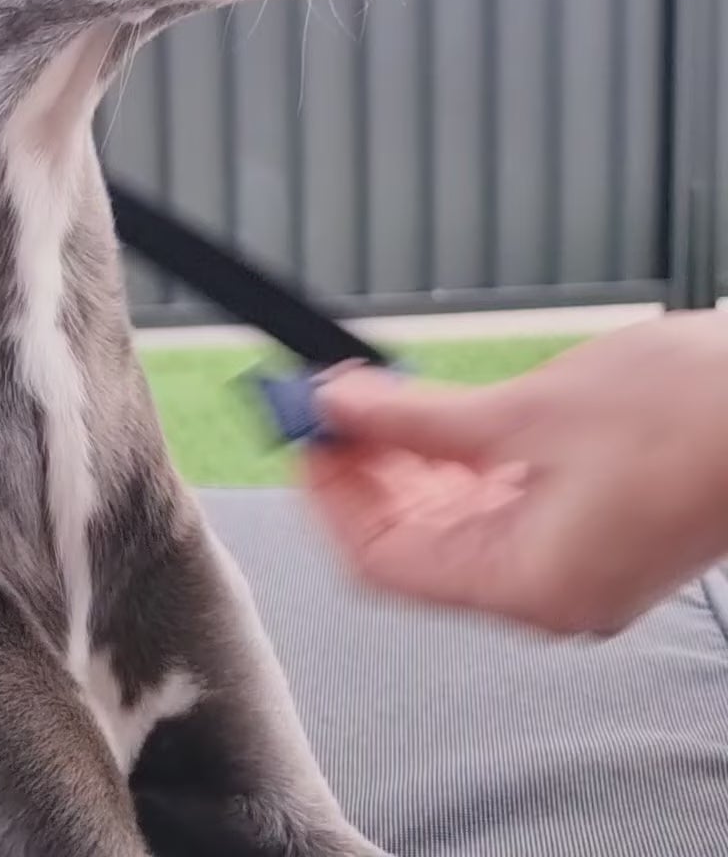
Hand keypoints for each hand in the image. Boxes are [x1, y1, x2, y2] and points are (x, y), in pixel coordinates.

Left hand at [301, 313, 727, 634]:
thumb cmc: (691, 415)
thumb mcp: (527, 411)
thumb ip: (416, 419)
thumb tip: (336, 409)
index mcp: (532, 585)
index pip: (385, 565)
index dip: (330, 499)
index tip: (303, 438)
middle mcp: (547, 590)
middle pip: (412, 544)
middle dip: (361, 474)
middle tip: (325, 408)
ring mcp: (568, 562)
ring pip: (446, 523)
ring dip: (399, 464)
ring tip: (365, 402)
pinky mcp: (583, 527)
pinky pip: (488, 507)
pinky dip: (445, 464)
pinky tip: (421, 420)